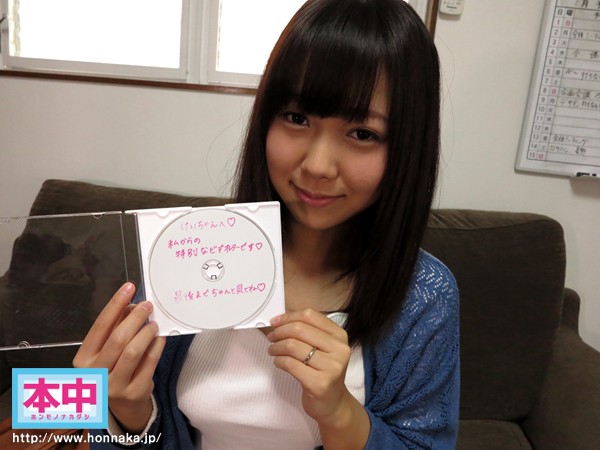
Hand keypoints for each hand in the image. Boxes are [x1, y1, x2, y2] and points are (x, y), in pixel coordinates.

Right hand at [73, 282, 165, 432]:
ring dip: (146, 332)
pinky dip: (156, 347)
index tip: (129, 287)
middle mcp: (95, 373)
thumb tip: (132, 305)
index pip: (100, 326)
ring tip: (154, 323)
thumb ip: (115, 328)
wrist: (121, 406)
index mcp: (83, 359)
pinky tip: (160, 338)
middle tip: (148, 306)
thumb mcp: (105, 351)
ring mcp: (114, 385)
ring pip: (133, 351)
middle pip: (118, 339)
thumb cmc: (112, 369)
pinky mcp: (134, 392)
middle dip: (135, 318)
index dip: (115, 304)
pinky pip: (149, 363)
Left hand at [267, 308, 353, 425]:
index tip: (275, 322)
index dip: (288, 317)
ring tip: (272, 350)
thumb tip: (281, 319)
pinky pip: (290, 364)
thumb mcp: (323, 347)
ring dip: (276, 347)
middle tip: (271, 337)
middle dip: (280, 332)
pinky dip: (279, 361)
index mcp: (339, 335)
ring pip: (293, 346)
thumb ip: (307, 331)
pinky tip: (278, 362)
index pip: (310, 315)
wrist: (333, 403)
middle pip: (300, 329)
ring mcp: (331, 367)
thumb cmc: (323, 371)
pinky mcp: (319, 383)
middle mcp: (339, 349)